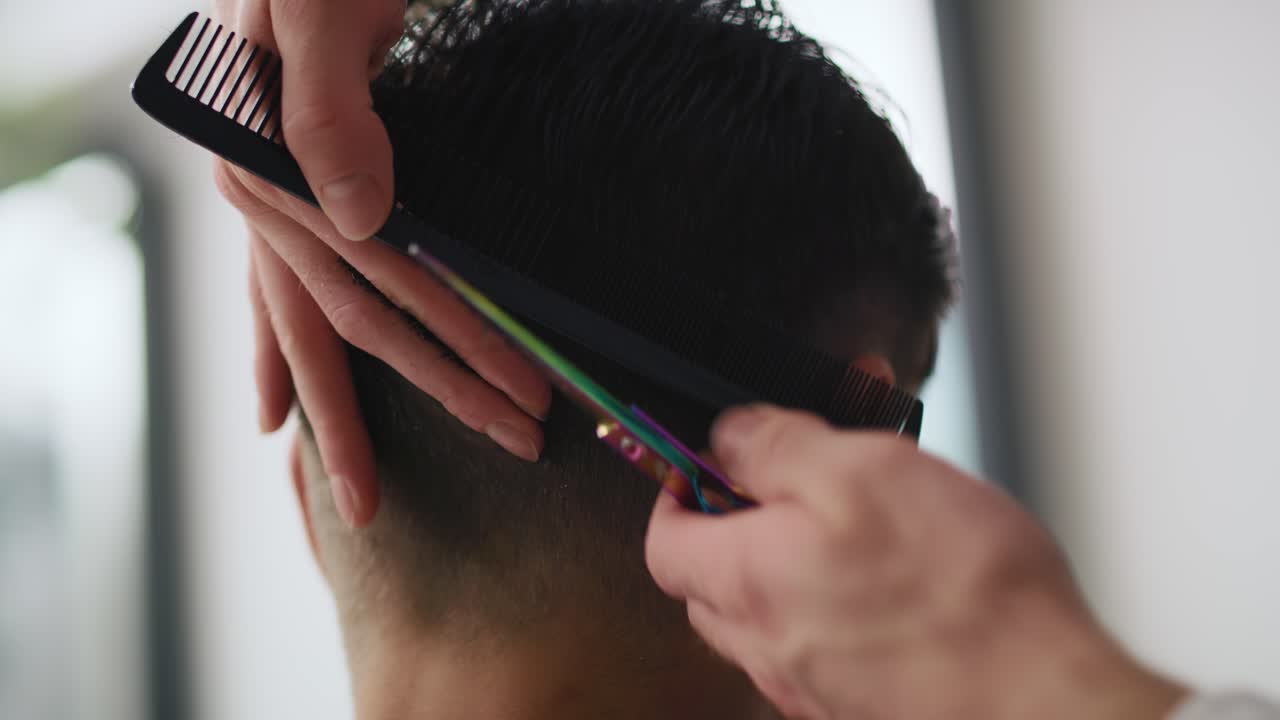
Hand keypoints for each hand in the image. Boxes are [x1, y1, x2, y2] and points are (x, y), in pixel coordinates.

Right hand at [214, 0, 550, 526]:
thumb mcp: (315, 11)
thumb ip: (328, 107)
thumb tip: (362, 215)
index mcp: (269, 169)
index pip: (381, 279)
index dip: (454, 340)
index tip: (523, 394)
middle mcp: (262, 199)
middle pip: (358, 322)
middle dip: (438, 388)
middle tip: (514, 443)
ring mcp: (270, 204)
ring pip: (322, 324)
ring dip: (357, 409)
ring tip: (371, 495)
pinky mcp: (289, 194)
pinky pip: (279, 294)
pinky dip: (278, 356)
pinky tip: (276, 415)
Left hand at [645, 405, 1186, 719]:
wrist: (1044, 705)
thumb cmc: (964, 596)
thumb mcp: (862, 470)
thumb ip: (776, 446)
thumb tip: (727, 434)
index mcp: (747, 580)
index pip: (664, 540)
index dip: (680, 490)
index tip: (712, 461)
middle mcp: (767, 646)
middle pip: (711, 581)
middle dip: (736, 524)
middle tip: (792, 482)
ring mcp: (811, 685)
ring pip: (768, 616)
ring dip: (792, 564)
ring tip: (858, 523)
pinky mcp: (859, 706)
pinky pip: (821, 649)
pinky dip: (836, 608)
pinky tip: (892, 584)